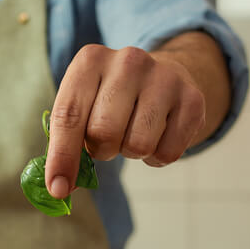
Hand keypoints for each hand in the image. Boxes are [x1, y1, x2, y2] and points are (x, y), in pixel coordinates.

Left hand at [45, 44, 206, 198]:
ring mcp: (164, 77)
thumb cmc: (112, 98)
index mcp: (90, 60)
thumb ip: (65, 141)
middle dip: (101, 150)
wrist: (166, 75)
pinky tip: (157, 135)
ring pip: (138, 145)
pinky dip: (157, 157)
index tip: (57, 188)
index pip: (68, 115)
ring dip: (131, 152)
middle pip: (103, 133)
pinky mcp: (192, 99)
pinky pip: (168, 153)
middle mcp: (128, 61)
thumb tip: (59, 188)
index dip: (62, 157)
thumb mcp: (84, 104)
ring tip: (133, 132)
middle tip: (107, 140)